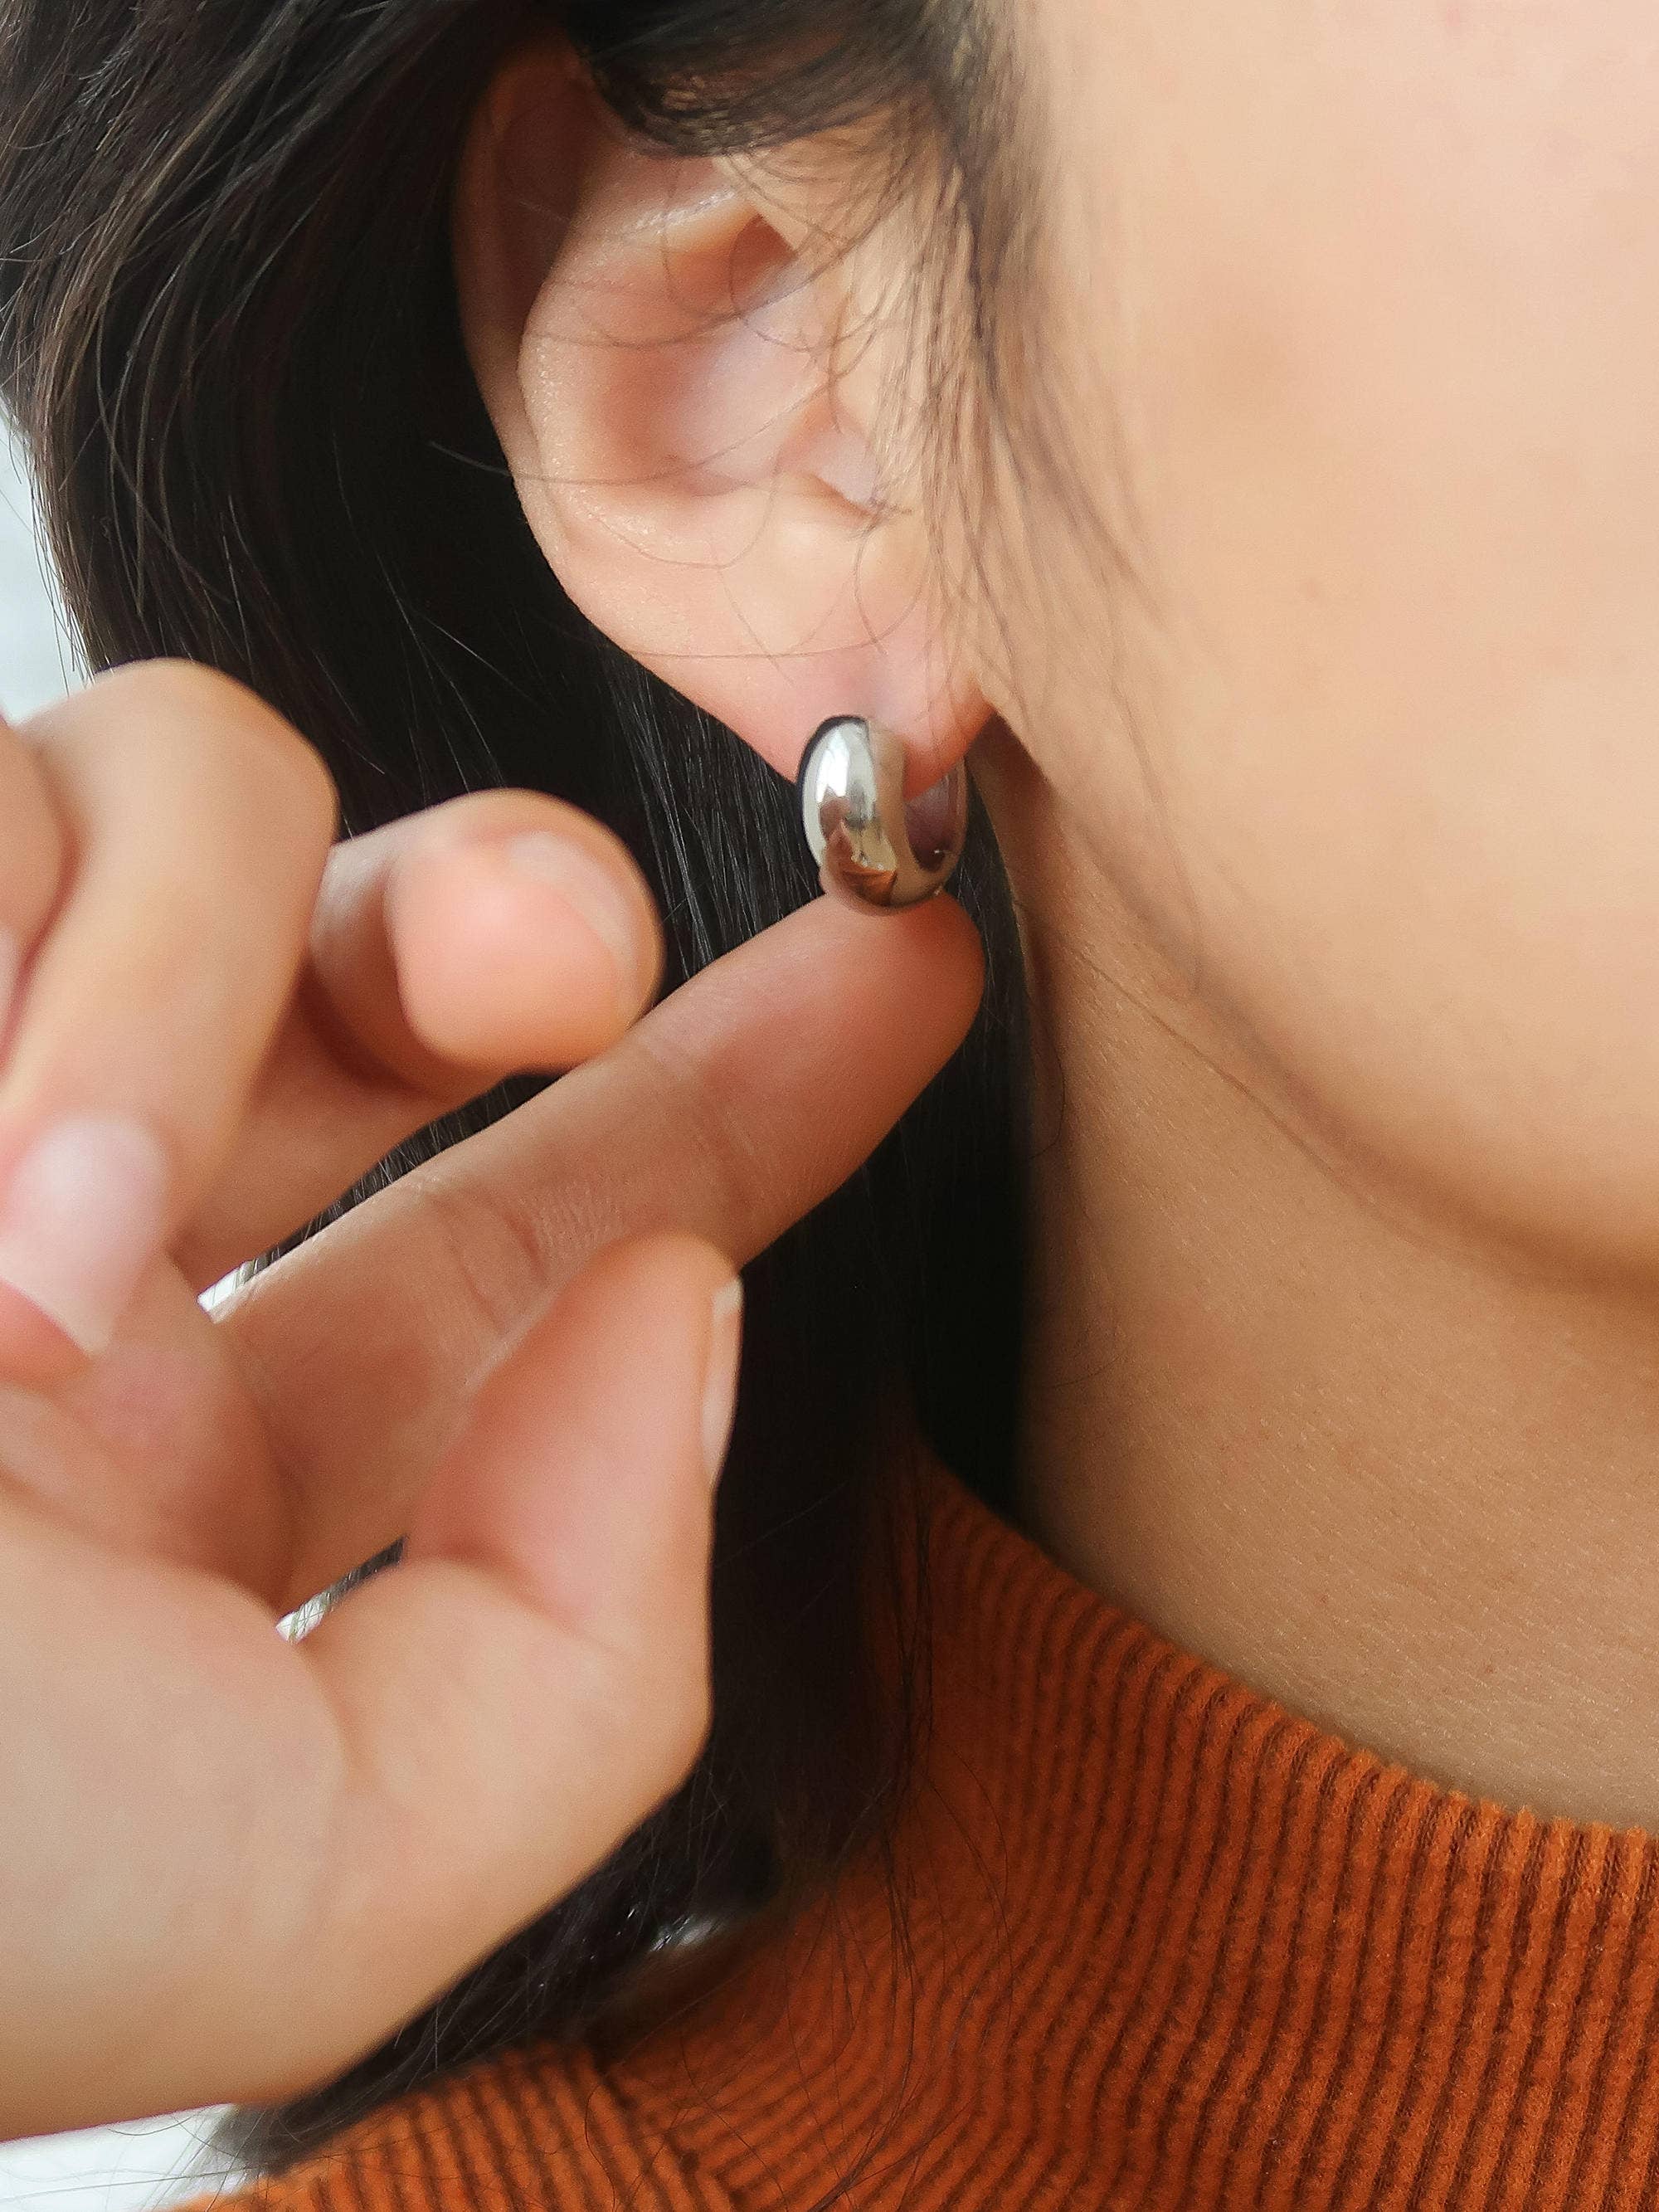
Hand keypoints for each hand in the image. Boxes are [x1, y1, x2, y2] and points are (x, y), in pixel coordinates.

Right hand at [0, 661, 983, 2135]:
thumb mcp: (298, 1887)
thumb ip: (575, 1650)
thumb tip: (681, 1321)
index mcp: (190, 1480)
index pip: (522, 1249)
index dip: (737, 1109)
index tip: (915, 974)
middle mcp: (45, 1246)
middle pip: (404, 982)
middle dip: (556, 913)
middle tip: (671, 941)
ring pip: (207, 819)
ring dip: (247, 987)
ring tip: (74, 1276)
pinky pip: (30, 789)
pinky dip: (78, 967)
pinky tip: (2, 1218)